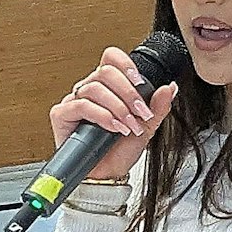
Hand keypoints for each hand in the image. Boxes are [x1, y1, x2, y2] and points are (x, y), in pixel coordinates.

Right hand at [50, 47, 179, 180]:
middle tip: (141, 113)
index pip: (111, 59)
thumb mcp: (147, 126)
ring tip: (129, 126)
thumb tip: (170, 87)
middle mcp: (90, 90)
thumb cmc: (121, 149)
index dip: (125, 65)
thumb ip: (158, 106)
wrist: (109, 173)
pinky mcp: (61, 115)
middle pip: (105, 72)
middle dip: (128, 93)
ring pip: (94, 88)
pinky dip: (102, 116)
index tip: (141, 82)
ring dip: (118, 108)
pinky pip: (80, 105)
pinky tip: (114, 128)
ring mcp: (74, 101)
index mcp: (109, 87)